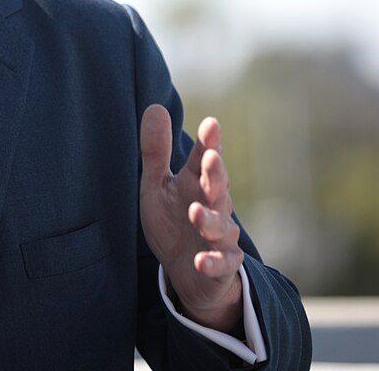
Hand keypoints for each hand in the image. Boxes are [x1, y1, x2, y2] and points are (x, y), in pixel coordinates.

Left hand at [140, 105, 243, 332]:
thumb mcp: (158, 186)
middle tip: (211, 158)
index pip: (204, 159)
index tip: (211, 124)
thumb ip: (156, 151)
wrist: (186, 271)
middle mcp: (214, 205)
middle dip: (216, 173)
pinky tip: (200, 260)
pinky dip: (212, 262)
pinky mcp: (223, 264)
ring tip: (195, 212)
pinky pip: (221, 264)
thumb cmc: (173, 222)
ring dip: (210, 219)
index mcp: (196, 182)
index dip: (208, 142)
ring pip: (221, 226)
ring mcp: (220, 236)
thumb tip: (155, 106)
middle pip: (218, 187)